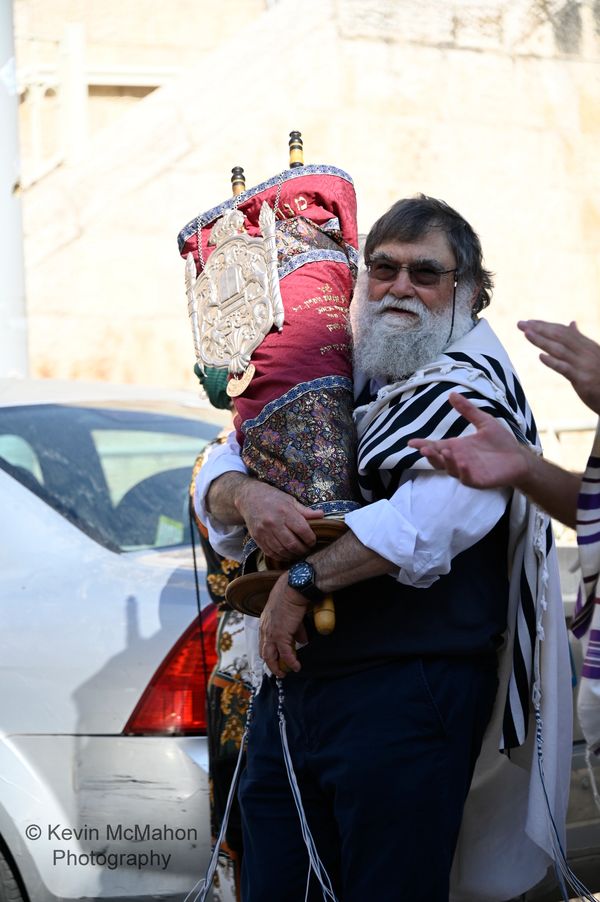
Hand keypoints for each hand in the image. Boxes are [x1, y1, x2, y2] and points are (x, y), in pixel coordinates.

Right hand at [235, 479, 323, 561]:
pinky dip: (281, 556)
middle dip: (303, 550)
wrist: (248, 498)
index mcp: (285, 511)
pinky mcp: (257, 538)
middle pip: (292, 544)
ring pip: (282, 551)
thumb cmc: (273, 498)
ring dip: (293, 555)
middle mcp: (273, 523)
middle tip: (307, 549)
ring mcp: (264, 532)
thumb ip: (306, 511)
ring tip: (298, 552)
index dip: (311, 539)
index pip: (303, 531)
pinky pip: (271, 553)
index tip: (313, 541)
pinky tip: (287, 554)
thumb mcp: (290, 500)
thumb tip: (322, 515)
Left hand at [259, 572, 308, 676]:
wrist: (293, 588)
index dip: (270, 652)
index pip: (264, 642)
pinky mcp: (280, 635)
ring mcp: (271, 633)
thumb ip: (295, 629)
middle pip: (264, 652)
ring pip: (270, 657)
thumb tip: (302, 641)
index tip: (276, 658)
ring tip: (285, 674)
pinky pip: (286, 654)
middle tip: (279, 670)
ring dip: (277, 667)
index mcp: (265, 622)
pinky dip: (291, 662)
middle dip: (271, 664)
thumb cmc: (292, 595)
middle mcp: (264, 629)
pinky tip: (296, 667)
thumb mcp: (290, 614)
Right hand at [408, 392, 529, 488]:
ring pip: (450, 469)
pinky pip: (467, 478)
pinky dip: (463, 472)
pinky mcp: (478, 480)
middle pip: (438, 460)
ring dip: (446, 461)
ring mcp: (467, 471)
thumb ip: (467, 410)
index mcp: (457, 447)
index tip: (410, 442)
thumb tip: (452, 394)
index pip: (436, 446)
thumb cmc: (501, 442)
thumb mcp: (484, 422)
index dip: (423, 444)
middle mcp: (458, 460)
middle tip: (424, 449)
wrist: (519, 458)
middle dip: (430, 455)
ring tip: (445, 451)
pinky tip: (462, 463)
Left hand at [518, 319, 599, 415]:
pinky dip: (553, 362)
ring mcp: (584, 365)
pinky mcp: (583, 379)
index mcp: (586, 345)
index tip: (528, 322)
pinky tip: (541, 357)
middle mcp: (585, 352)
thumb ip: (579, 340)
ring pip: (560, 350)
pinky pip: (565, 369)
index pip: (562, 331)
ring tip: (526, 334)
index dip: (545, 325)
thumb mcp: (591, 354)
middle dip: (539, 329)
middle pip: (560, 336)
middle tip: (521, 324)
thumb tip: (571, 323)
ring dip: (542, 341)